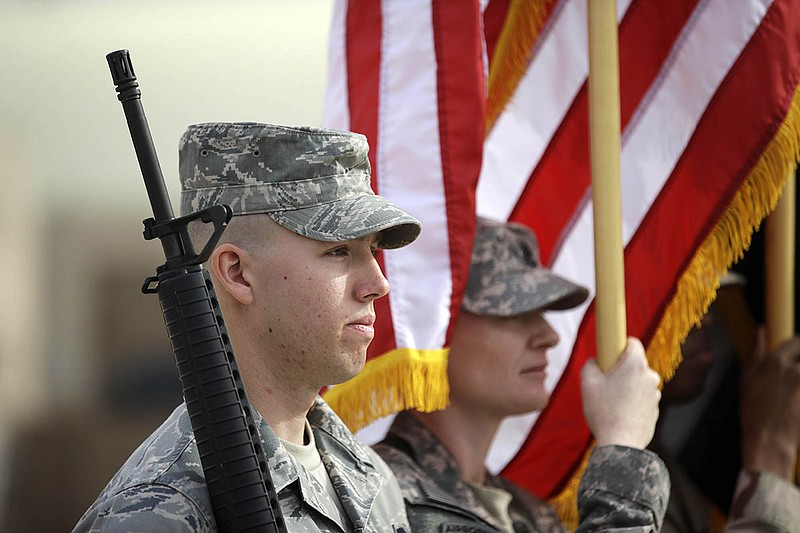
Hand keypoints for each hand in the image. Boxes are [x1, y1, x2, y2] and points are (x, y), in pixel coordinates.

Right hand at [581, 337, 660, 448]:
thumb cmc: (604, 411)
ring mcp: (655, 393)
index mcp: (635, 364)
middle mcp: (650, 375)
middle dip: (620, 369)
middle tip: (604, 383)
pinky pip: (641, 397)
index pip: (632, 342)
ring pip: (638, 381)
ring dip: (626, 386)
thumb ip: (590, 364)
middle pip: (634, 363)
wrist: (621, 444)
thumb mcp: (587, 382)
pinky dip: (632, 401)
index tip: (609, 354)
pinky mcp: (655, 409)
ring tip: (610, 401)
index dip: (618, 345)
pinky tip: (619, 412)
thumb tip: (596, 363)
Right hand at [740, 329, 799, 479]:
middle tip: (792, 377)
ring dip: (799, 379)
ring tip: (792, 392)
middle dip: (799, 362)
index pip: (797, 341)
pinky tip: (795, 400)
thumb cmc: (754, 413)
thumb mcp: (746, 381)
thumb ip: (756, 354)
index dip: (797, 345)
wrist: (770, 441)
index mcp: (777, 363)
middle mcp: (796, 371)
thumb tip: (761, 331)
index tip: (795, 351)